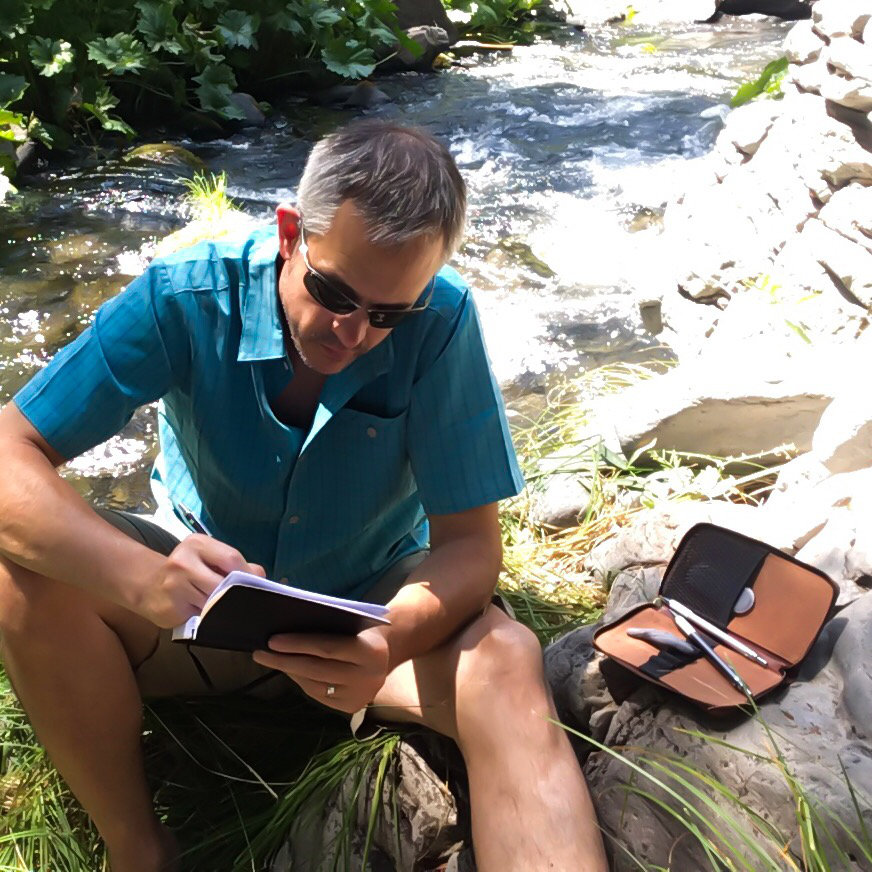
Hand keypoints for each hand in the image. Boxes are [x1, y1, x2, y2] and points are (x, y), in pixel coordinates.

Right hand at [133, 535, 264, 627]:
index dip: (247, 574)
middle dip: (235, 595)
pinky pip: (200, 617)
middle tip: (242, 602)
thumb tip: (260, 576)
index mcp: (197, 544)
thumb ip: (233, 564)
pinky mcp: (169, 608)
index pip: (231, 558)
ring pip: (213, 603)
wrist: (147, 585)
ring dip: (221, 609)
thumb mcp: (208, 558)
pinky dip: (208, 619)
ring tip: (221, 608)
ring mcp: (174, 586)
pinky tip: (207, 616)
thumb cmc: (186, 571)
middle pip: (223, 583)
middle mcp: (183, 561)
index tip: (254, 585)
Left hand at [252, 627, 390, 712]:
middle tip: (260, 652)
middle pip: (317, 670)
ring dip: (289, 672)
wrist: (389, 650)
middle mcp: (369, 678)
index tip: (272, 640)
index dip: (298, 644)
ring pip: (314, 686)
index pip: (327, 648)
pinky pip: (319, 696)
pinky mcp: (352, 708)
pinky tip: (290, 670)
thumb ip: (327, 625)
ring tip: (270, 660)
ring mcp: (361, 696)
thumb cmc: (363, 628)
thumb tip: (285, 630)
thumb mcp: (353, 621)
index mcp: (371, 651)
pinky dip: (302, 682)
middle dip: (285, 660)